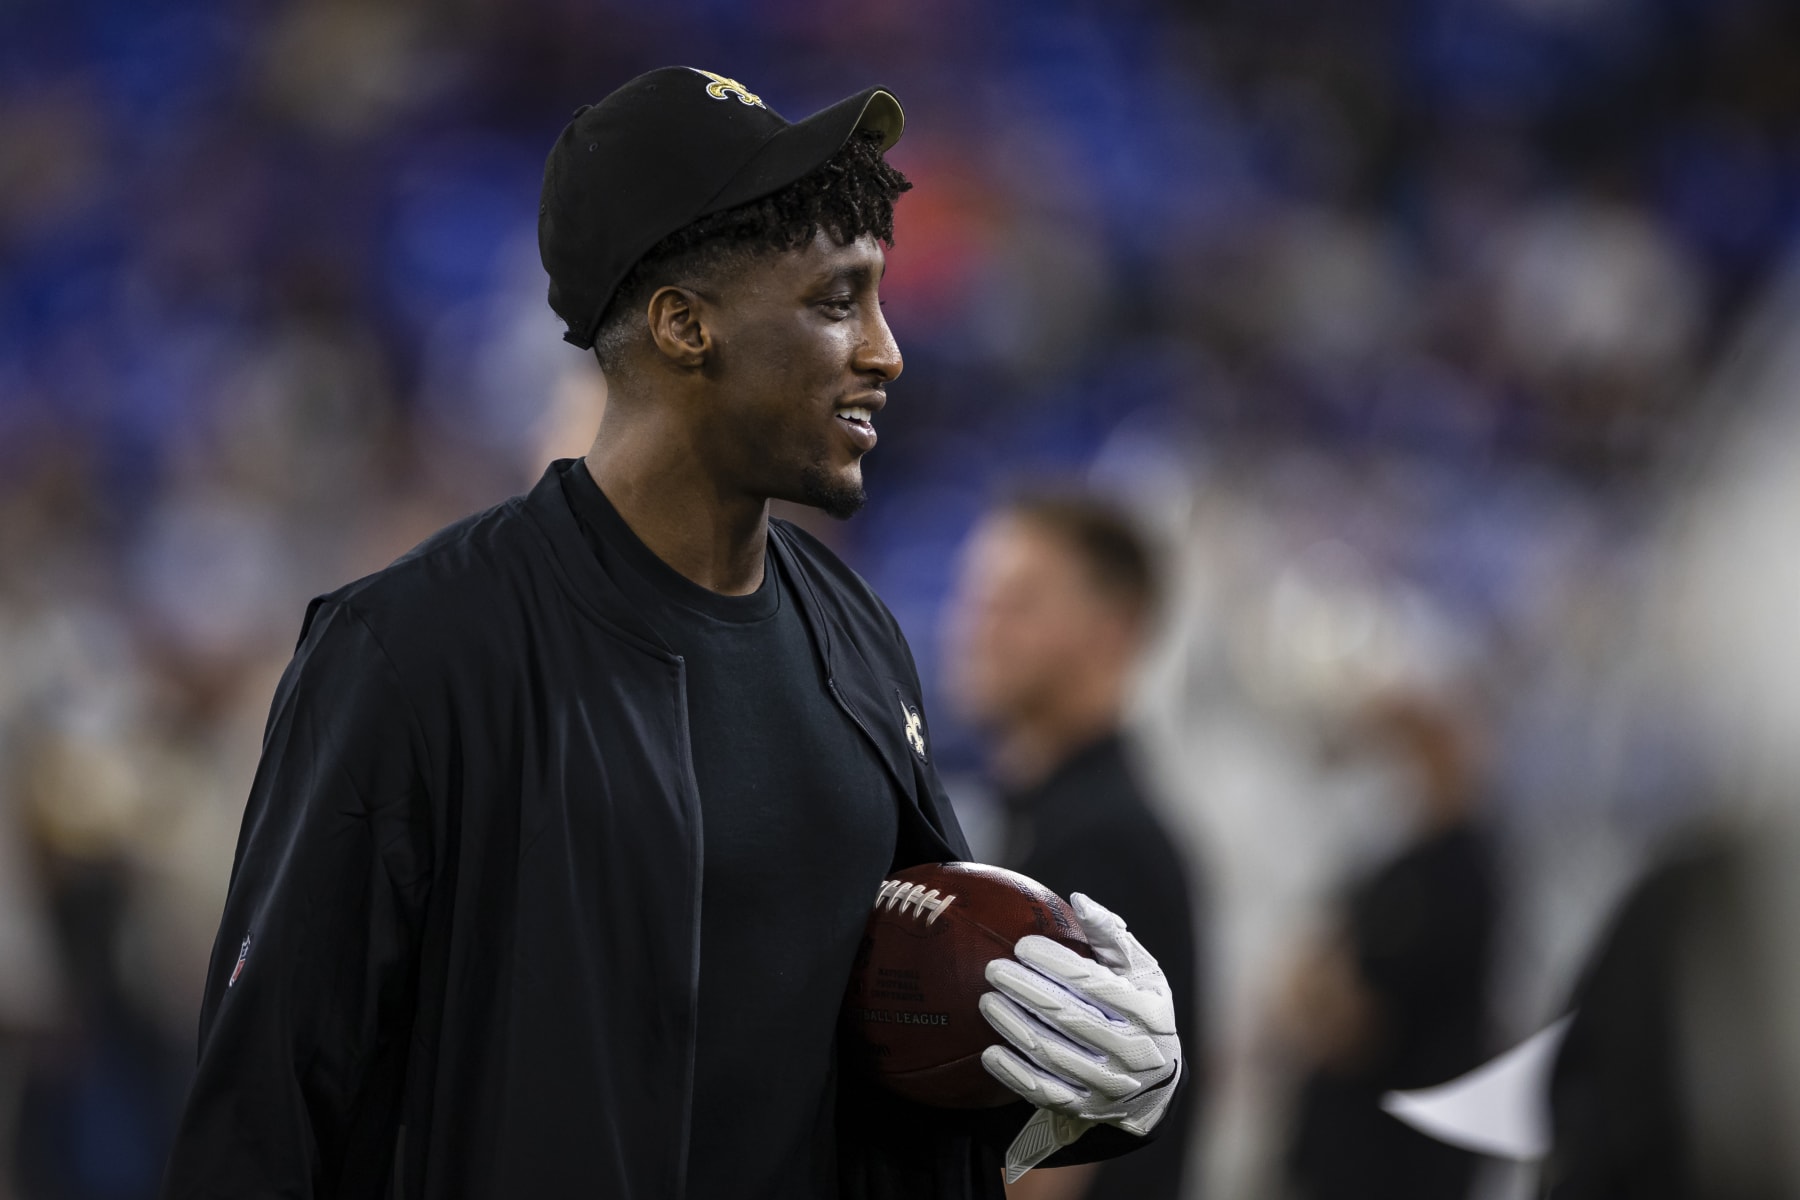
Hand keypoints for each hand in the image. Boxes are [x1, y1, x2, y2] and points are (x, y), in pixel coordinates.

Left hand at [979, 892, 1180, 1166]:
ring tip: (986, 1000)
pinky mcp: (1086, 1107)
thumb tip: (1078, 901)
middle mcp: (1131, 1052)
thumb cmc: (1143, 1012)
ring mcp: (1108, 1085)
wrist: (1156, 1086)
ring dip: (1014, 1026)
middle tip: (993, 969)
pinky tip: (990, 1052)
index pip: (1095, 985)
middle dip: (1026, 990)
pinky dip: (1014, 1073)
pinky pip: (1044, 1091)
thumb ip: (1111, 936)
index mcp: (1147, 1013)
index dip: (1056, 964)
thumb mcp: (1143, 973)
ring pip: (1052, 1054)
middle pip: (1069, 1017)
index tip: (1023, 945)